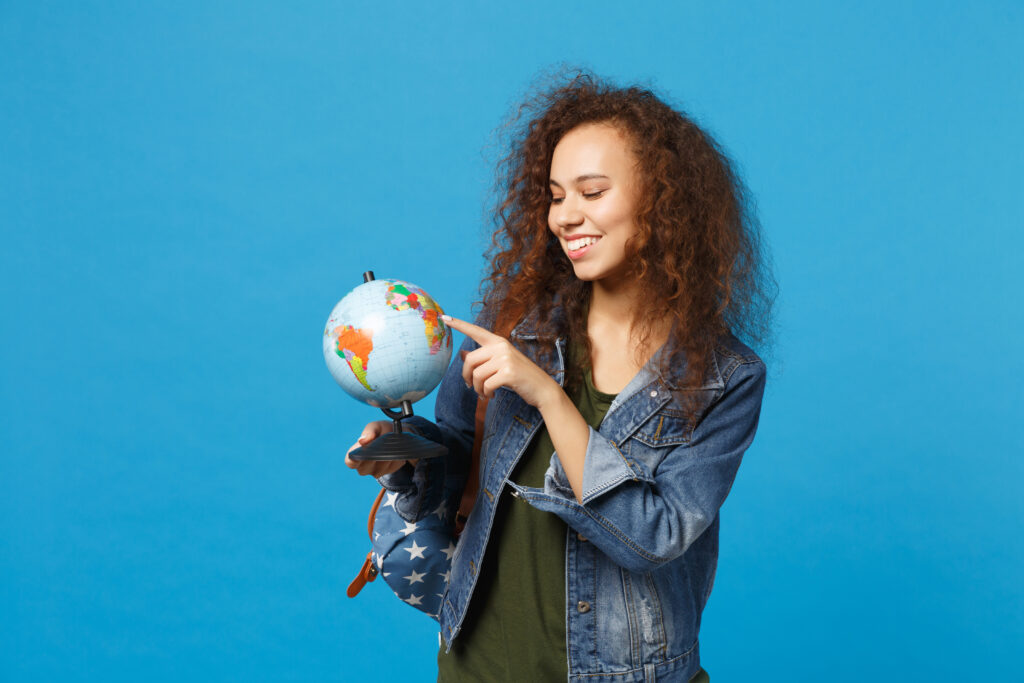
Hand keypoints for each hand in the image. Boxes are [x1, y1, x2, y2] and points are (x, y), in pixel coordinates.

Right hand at [344, 420, 417, 476]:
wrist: (398, 435)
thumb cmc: (381, 431)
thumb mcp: (376, 427)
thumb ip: (369, 431)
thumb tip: (362, 440)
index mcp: (356, 454)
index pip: (350, 462)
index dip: (354, 459)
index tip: (363, 451)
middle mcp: (364, 466)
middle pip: (367, 467)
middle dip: (375, 456)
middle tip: (383, 445)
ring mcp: (377, 471)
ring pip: (381, 467)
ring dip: (388, 456)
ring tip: (392, 445)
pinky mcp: (390, 471)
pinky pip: (393, 466)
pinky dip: (396, 458)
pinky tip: (398, 450)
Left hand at [442, 314, 561, 409]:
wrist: (542, 388)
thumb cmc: (520, 376)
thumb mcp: (500, 363)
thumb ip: (482, 358)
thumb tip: (462, 354)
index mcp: (498, 342)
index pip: (475, 331)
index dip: (459, 325)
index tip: (443, 318)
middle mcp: (501, 346)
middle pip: (470, 360)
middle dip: (467, 377)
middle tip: (470, 387)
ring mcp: (506, 358)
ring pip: (477, 375)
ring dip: (477, 389)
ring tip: (484, 394)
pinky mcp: (508, 372)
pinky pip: (486, 385)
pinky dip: (486, 394)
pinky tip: (491, 396)